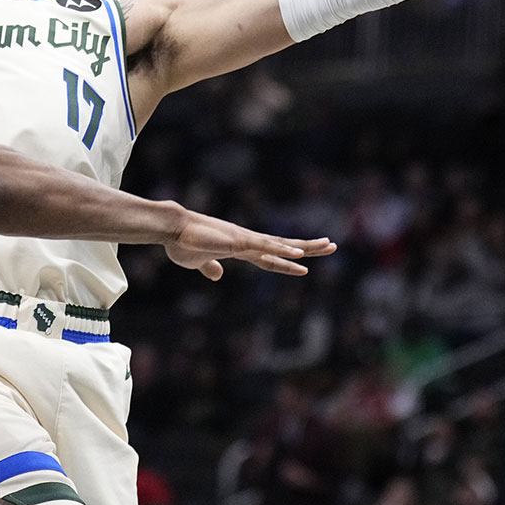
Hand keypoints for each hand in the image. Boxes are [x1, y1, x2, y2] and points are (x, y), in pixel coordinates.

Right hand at [163, 211, 334, 280]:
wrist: (172, 230)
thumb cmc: (182, 244)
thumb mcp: (198, 262)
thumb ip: (210, 267)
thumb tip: (217, 274)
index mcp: (240, 249)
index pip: (270, 258)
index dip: (288, 263)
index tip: (305, 265)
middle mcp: (248, 242)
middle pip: (284, 247)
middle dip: (308, 248)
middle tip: (332, 246)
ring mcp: (246, 240)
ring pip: (282, 245)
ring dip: (306, 246)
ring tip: (329, 245)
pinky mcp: (239, 241)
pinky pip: (265, 247)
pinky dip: (283, 250)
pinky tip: (299, 255)